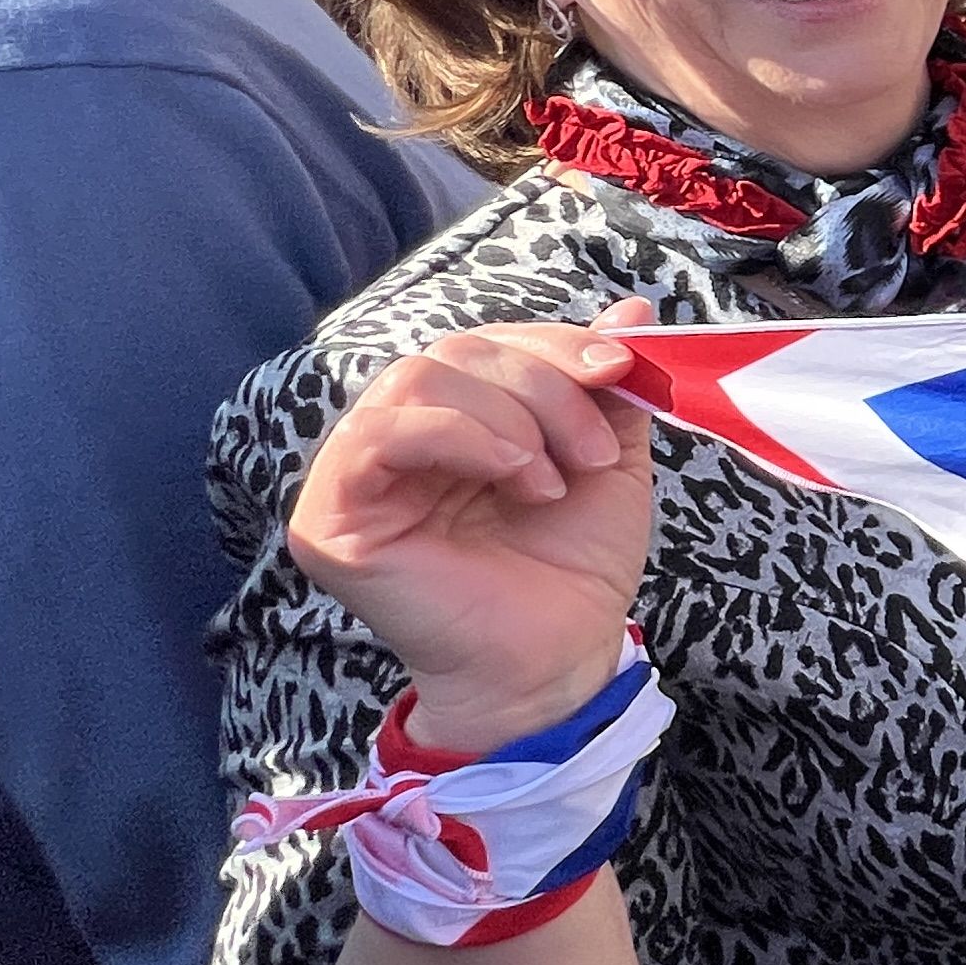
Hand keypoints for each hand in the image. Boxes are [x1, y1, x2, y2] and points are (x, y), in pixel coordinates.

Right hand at [286, 301, 660, 752]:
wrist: (556, 659)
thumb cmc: (572, 566)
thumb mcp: (607, 459)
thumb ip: (609, 385)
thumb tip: (635, 306)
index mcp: (458, 416)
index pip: (490, 342)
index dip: (556, 343)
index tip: (621, 368)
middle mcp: (400, 434)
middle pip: (456, 351)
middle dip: (542, 385)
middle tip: (593, 451)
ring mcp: (356, 473)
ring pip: (417, 378)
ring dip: (507, 415)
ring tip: (551, 478)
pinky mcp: (330, 516)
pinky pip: (375, 436)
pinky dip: (459, 436)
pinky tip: (514, 474)